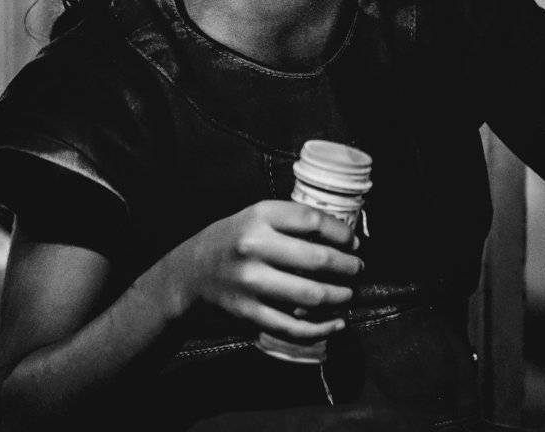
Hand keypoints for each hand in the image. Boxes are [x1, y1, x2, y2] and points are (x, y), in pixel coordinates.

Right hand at [161, 201, 362, 341]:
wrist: (185, 278)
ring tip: (349, 294)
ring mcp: (250, 283)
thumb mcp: (252, 218)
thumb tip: (340, 233)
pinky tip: (337, 323)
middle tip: (358, 269)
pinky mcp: (248, 313)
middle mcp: (253, 247)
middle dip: (348, 267)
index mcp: (258, 217)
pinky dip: (322, 328)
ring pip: (311, 295)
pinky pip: (294, 326)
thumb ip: (288, 222)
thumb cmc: (228, 243)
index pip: (312, 220)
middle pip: (318, 259)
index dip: (341, 233)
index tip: (354, 241)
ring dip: (340, 297)